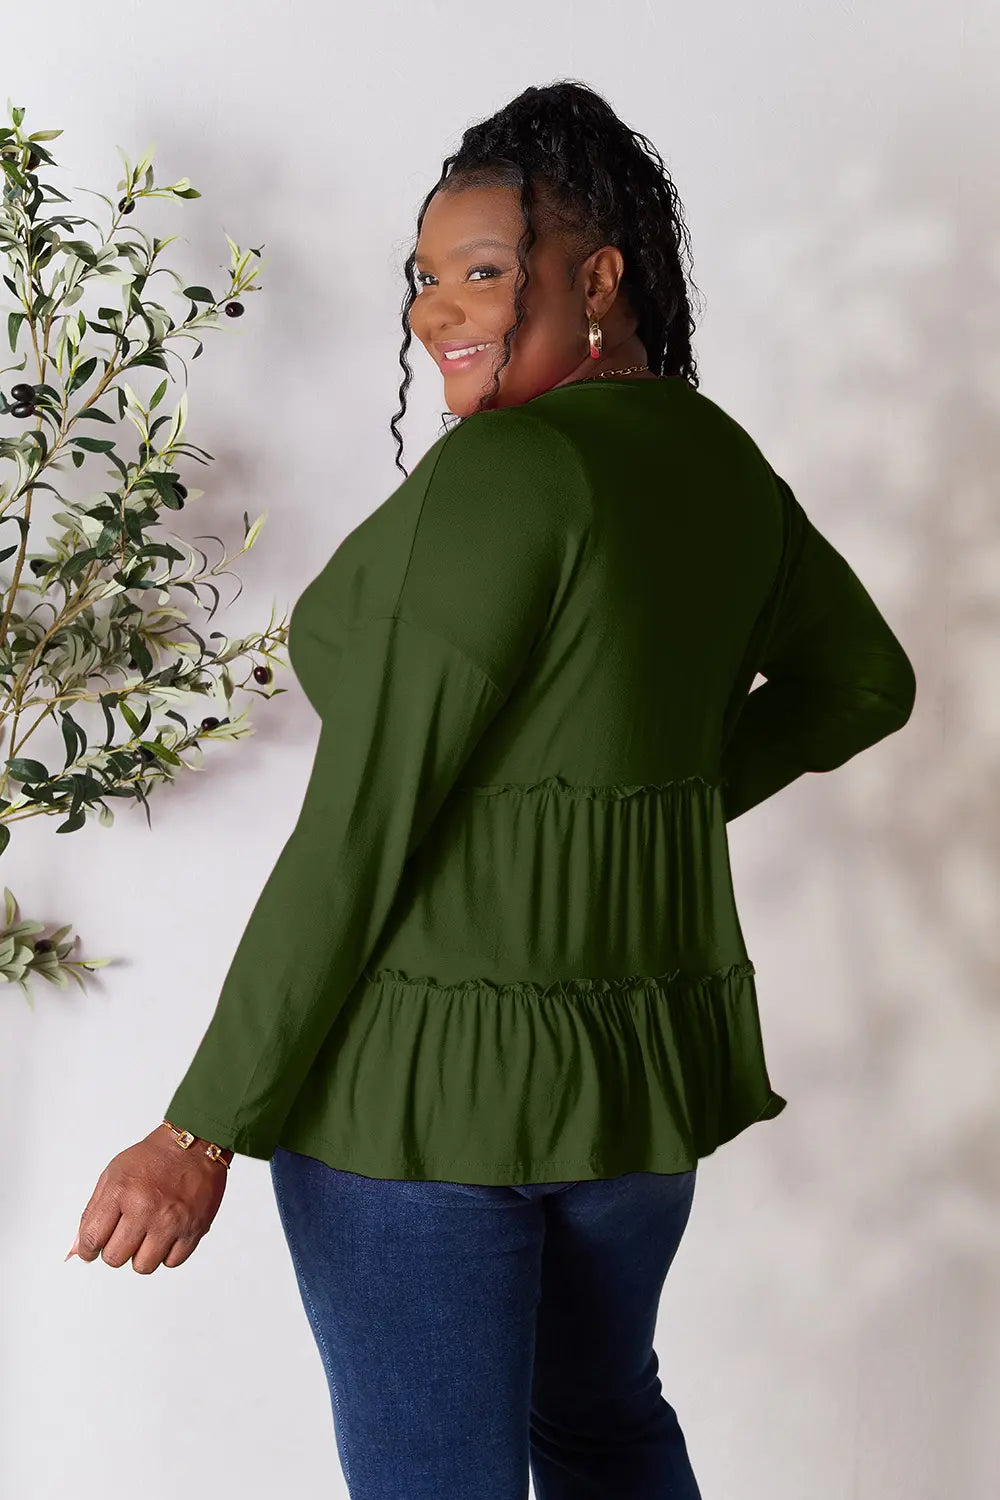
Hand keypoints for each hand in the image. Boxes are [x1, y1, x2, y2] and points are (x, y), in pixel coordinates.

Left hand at [65, 1124, 230, 1272]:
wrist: (195, 1145)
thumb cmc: (153, 1158)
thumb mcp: (113, 1175)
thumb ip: (92, 1212)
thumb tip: (78, 1249)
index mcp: (121, 1192)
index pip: (92, 1239)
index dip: (88, 1250)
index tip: (92, 1250)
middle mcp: (145, 1209)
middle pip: (115, 1258)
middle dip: (115, 1249)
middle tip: (124, 1235)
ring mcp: (171, 1222)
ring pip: (143, 1266)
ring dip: (141, 1255)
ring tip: (147, 1235)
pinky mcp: (194, 1229)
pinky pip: (171, 1262)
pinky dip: (167, 1253)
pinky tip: (166, 1234)